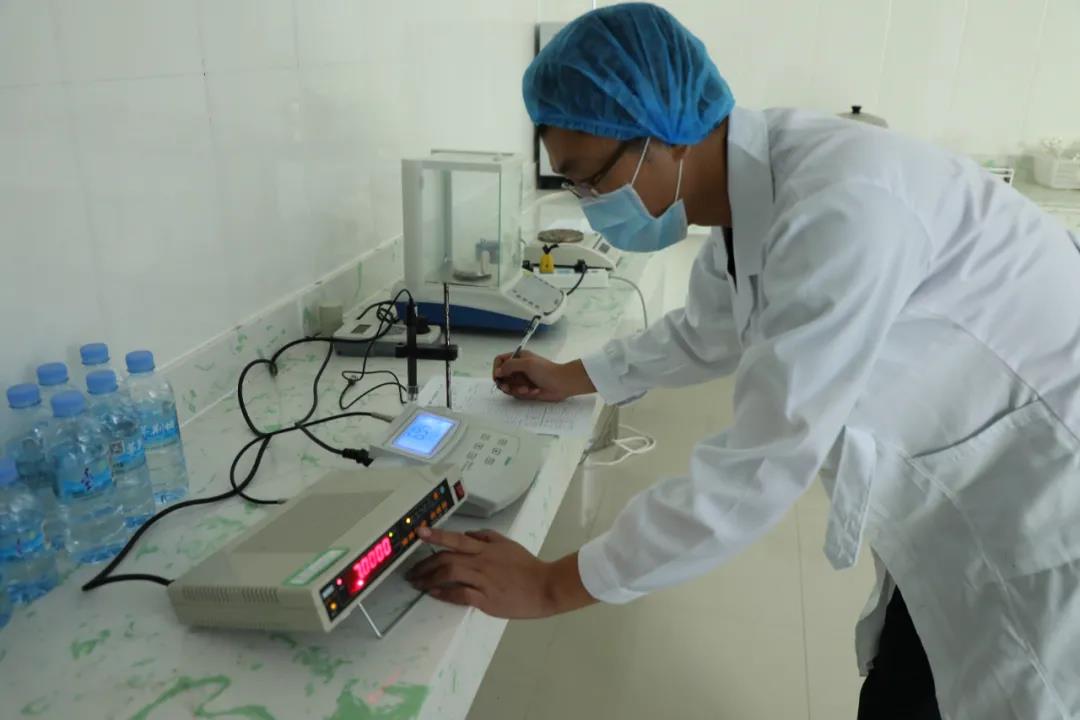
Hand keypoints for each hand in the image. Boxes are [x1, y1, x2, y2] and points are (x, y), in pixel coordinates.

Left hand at [406, 527, 594, 618]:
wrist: (544, 587)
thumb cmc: (527, 566)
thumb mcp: (507, 544)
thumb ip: (487, 537)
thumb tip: (467, 535)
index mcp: (486, 549)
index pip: (456, 540)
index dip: (437, 535)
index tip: (420, 532)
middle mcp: (481, 562)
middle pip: (447, 559)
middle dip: (425, 564)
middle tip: (411, 571)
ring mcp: (483, 581)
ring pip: (449, 575)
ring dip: (429, 578)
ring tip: (417, 584)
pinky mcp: (485, 600)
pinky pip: (460, 595)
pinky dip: (444, 594)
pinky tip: (434, 594)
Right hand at [491, 351, 595, 401]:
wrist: (562, 383)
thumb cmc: (546, 371)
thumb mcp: (527, 363)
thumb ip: (510, 365)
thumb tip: (498, 372)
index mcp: (518, 357)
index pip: (500, 361)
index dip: (497, 369)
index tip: (498, 377)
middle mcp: (518, 368)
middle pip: (502, 376)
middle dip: (505, 383)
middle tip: (508, 388)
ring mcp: (522, 380)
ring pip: (509, 387)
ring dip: (516, 390)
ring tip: (527, 390)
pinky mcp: (526, 390)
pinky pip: (518, 394)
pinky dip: (525, 393)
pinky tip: (534, 391)